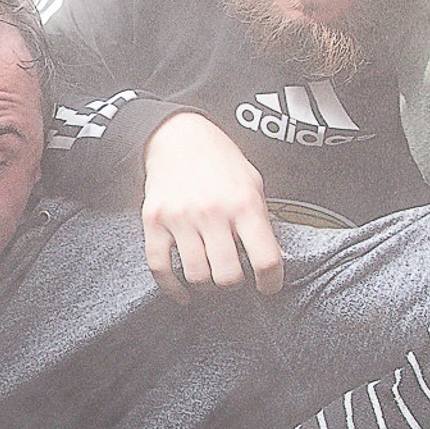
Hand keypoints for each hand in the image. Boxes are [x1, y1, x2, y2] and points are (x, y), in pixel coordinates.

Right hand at [139, 111, 282, 299]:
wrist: (178, 136)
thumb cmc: (219, 161)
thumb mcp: (253, 184)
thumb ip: (262, 222)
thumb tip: (275, 258)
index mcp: (243, 203)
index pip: (265, 259)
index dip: (271, 282)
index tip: (269, 286)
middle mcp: (212, 212)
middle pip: (228, 275)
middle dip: (234, 283)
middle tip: (235, 276)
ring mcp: (180, 217)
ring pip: (196, 275)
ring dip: (206, 284)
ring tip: (210, 276)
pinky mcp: (154, 221)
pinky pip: (160, 267)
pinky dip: (171, 287)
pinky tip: (182, 292)